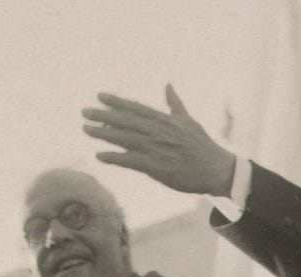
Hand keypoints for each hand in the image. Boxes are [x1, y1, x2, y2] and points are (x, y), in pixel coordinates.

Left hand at [83, 85, 236, 195]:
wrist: (215, 168)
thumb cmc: (202, 145)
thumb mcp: (188, 120)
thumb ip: (174, 103)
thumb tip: (168, 85)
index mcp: (164, 120)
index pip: (135, 108)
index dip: (116, 102)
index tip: (100, 96)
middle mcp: (157, 131)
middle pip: (125, 121)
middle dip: (103, 115)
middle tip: (85, 112)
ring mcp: (155, 148)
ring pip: (124, 138)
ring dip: (103, 133)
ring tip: (86, 129)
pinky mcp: (155, 167)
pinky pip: (130, 160)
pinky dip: (114, 157)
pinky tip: (99, 155)